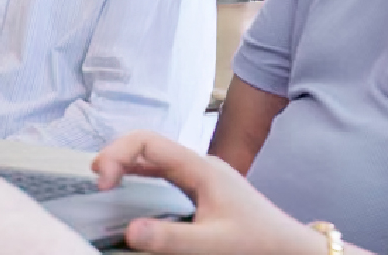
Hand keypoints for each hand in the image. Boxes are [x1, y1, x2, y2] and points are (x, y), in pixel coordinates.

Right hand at [92, 131, 334, 254]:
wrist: (290, 249)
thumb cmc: (259, 243)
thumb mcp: (213, 245)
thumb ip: (171, 239)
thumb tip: (130, 231)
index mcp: (201, 168)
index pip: (147, 142)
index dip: (117, 154)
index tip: (103, 182)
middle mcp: (199, 166)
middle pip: (147, 145)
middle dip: (117, 155)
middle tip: (97, 181)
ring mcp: (200, 176)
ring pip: (155, 158)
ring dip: (127, 164)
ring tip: (105, 181)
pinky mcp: (201, 190)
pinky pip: (163, 173)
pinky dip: (141, 176)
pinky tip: (131, 192)